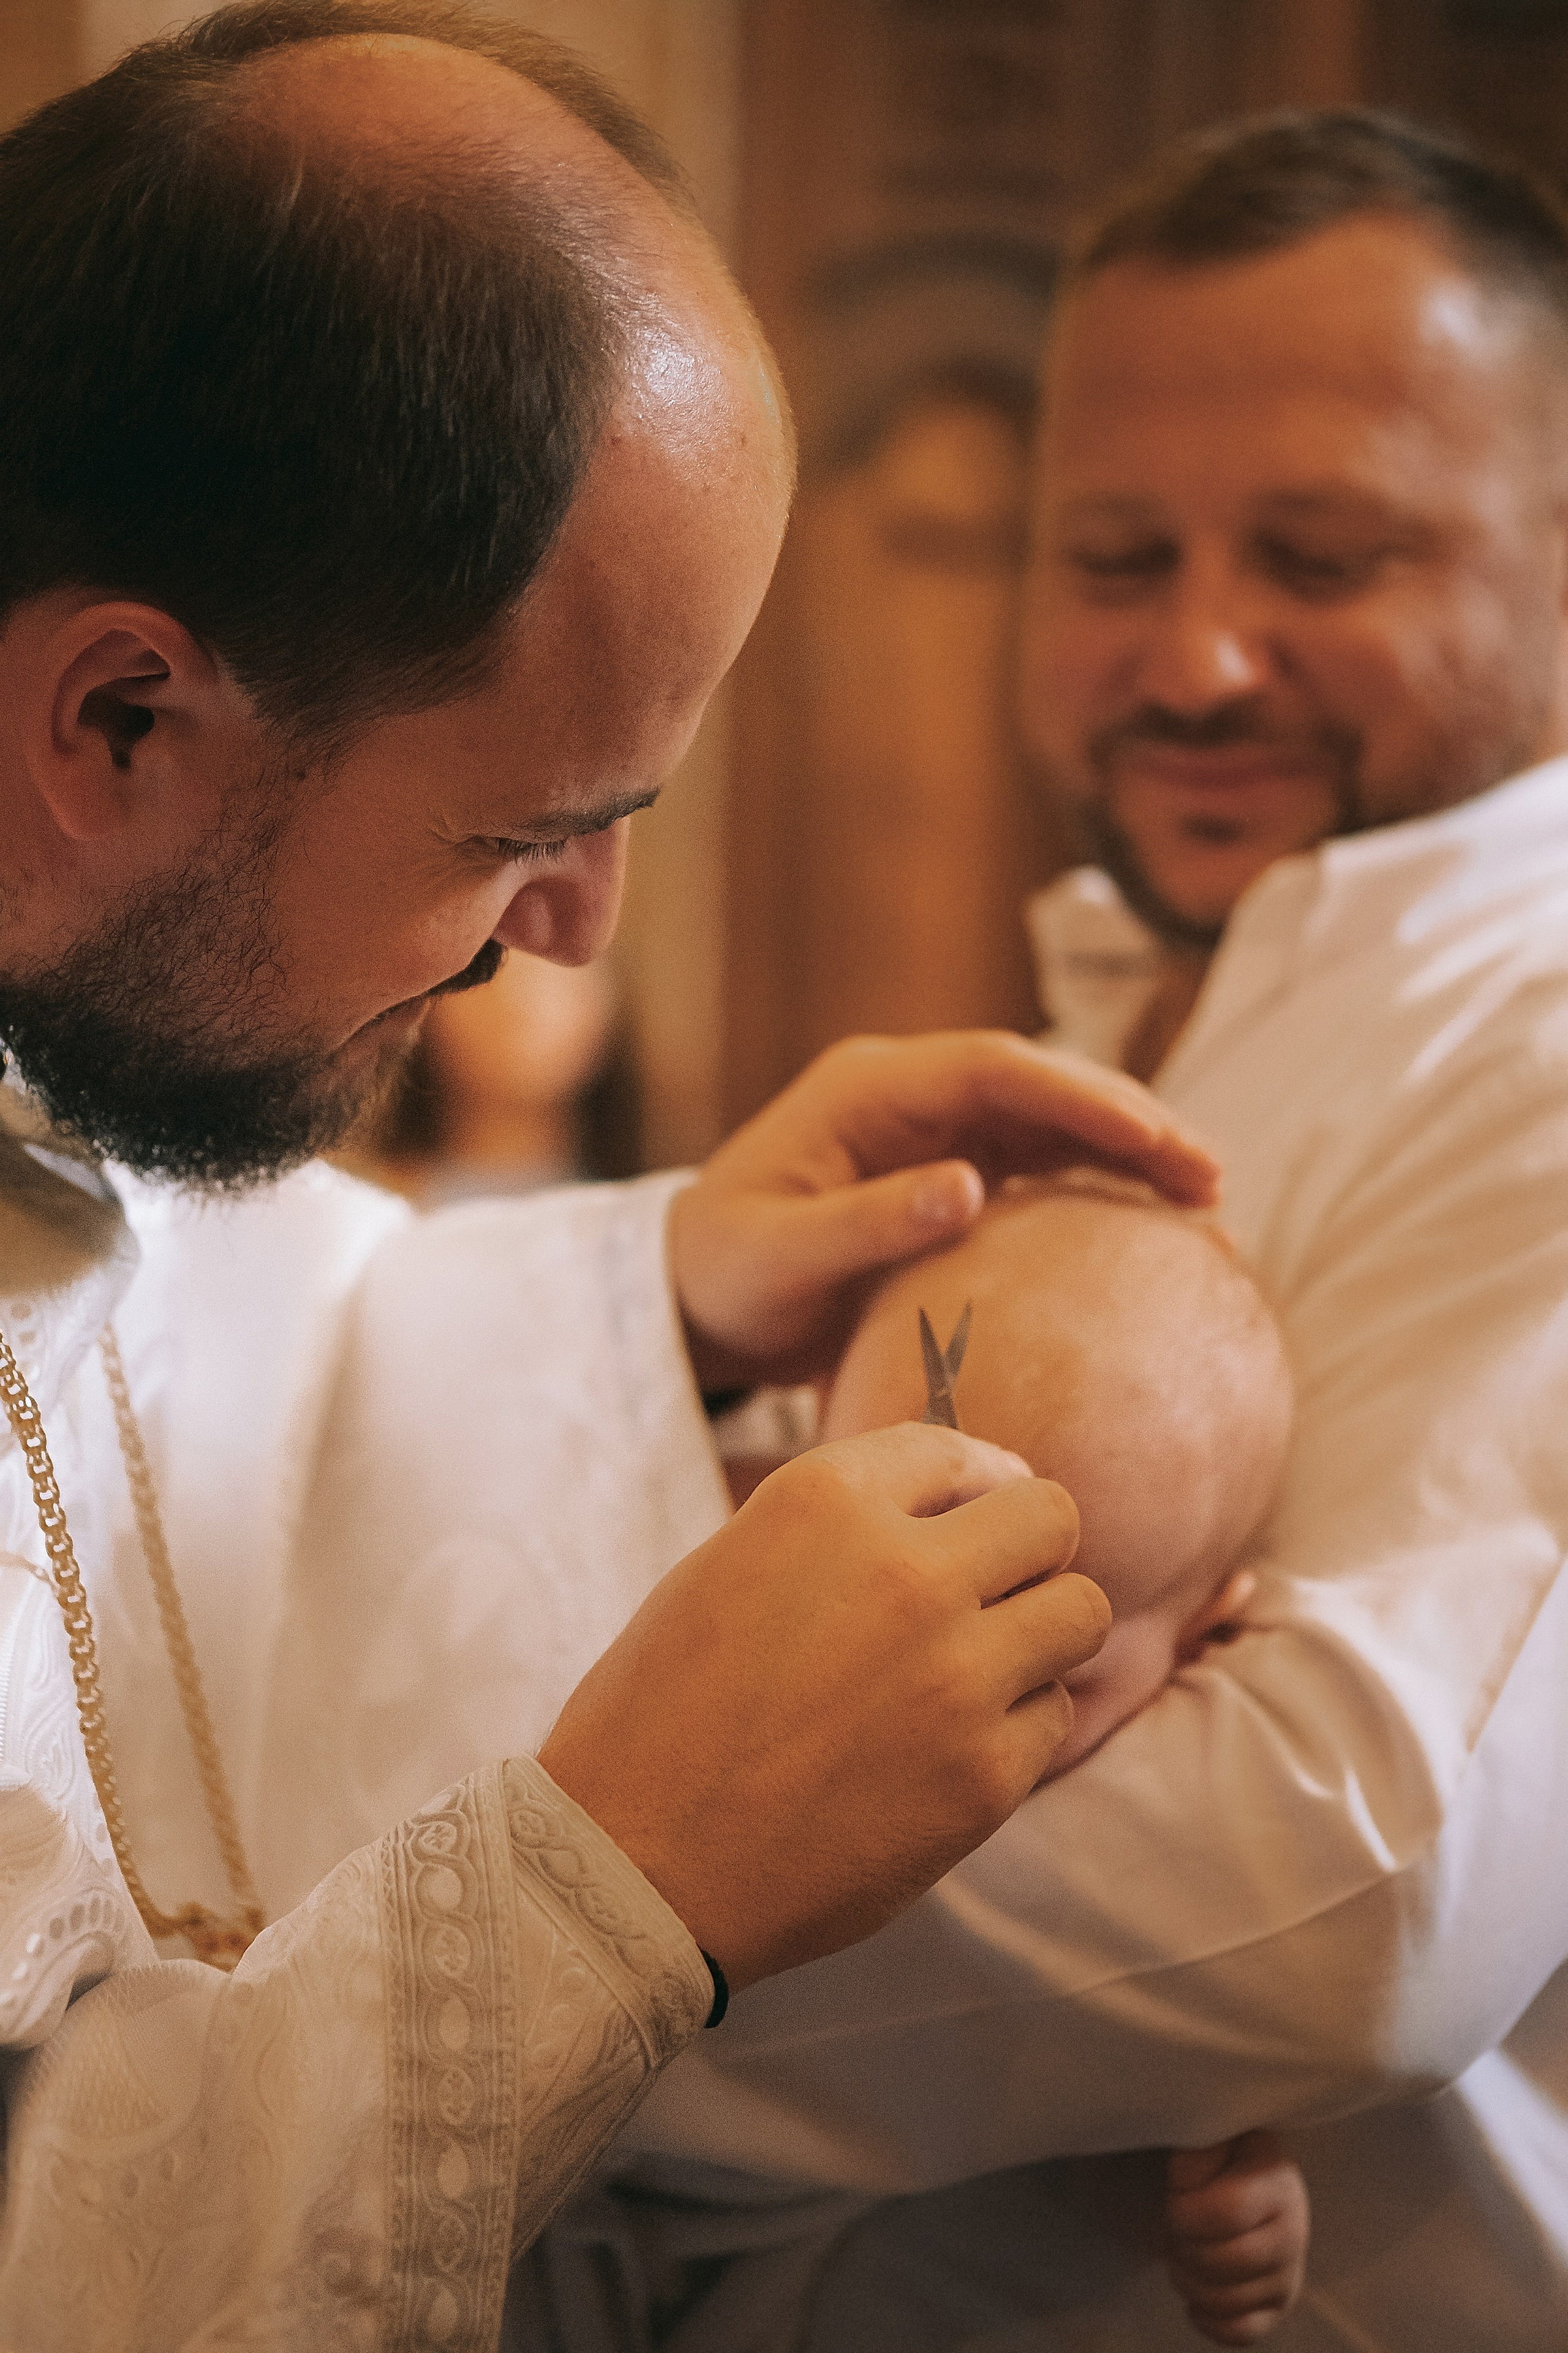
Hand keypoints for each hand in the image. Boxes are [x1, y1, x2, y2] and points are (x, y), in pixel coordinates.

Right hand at [536, 1423, 1108, 1986]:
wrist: (634, 1868)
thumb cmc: (659, 1714)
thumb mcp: (729, 1566)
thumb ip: (840, 1526)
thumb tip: (954, 1501)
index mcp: (823, 1501)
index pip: (957, 1449)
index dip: (973, 1482)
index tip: (970, 1515)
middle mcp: (904, 1571)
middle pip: (1049, 1517)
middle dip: (1025, 1551)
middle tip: (989, 1593)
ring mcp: (956, 1674)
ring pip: (1080, 1612)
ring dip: (1039, 1635)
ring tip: (983, 1669)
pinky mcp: (985, 1774)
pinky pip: (1054, 1716)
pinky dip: (1016, 1728)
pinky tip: (949, 1750)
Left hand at [670, 1031, 1219, 1387]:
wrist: (694, 1296)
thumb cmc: (724, 1273)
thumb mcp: (778, 1257)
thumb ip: (865, 1222)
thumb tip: (966, 1186)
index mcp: (869, 1090)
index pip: (995, 1068)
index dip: (1079, 1095)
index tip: (1151, 1137)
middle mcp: (913, 1097)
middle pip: (1043, 1087)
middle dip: (1130, 1121)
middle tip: (1211, 1178)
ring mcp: (938, 1134)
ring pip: (1055, 1126)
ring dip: (1131, 1158)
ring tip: (1209, 1207)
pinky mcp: (954, 1178)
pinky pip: (1041, 1173)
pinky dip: (1100, 1196)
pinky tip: (1158, 1237)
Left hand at [1164, 2132, 1309, 2344]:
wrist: (1241, 2174)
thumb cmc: (1218, 2155)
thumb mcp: (1210, 2136)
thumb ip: (1198, 2152)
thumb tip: (1190, 2187)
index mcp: (1277, 2179)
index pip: (1225, 2214)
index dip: (1184, 2212)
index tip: (1174, 2199)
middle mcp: (1294, 2230)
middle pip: (1220, 2263)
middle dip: (1182, 2246)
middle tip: (1175, 2227)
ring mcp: (1290, 2273)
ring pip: (1224, 2300)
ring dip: (1187, 2279)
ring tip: (1182, 2251)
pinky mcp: (1279, 2304)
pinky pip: (1240, 2332)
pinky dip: (1208, 2318)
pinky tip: (1195, 2293)